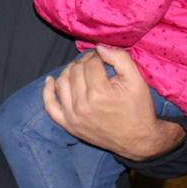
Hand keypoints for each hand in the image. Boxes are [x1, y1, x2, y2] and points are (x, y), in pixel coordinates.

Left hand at [42, 45, 183, 162]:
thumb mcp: (137, 80)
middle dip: (84, 62)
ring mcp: (73, 117)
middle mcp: (83, 106)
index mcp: (99, 94)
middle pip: (75, 71)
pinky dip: (47, 92)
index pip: (90, 64)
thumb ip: (120, 58)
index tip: (103, 58)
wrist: (138, 140)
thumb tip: (99, 48)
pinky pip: (50, 106)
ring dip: (70, 71)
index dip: (97, 56)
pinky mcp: (69, 125)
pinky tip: (51, 80)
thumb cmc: (139, 109)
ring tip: (81, 70)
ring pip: (62, 83)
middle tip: (94, 62)